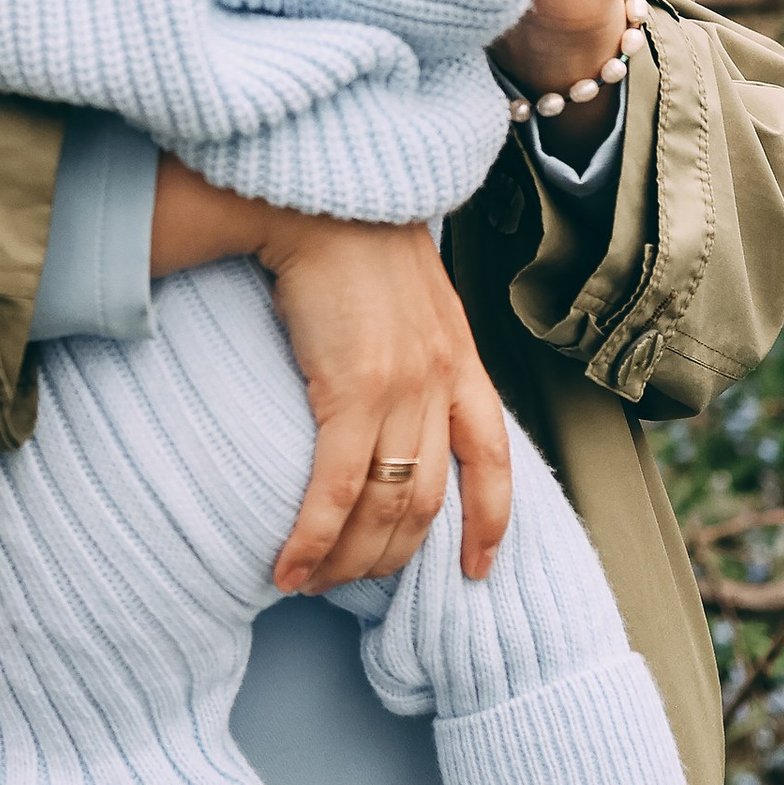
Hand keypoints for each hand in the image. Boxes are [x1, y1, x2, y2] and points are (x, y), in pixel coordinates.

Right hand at [144, 169, 513, 588]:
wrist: (325, 198)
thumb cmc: (355, 241)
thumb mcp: (411, 297)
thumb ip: (415, 347)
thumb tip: (393, 392)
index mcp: (461, 359)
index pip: (494, 457)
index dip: (491, 521)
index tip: (479, 569)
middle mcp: (442, 380)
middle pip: (429, 500)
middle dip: (393, 557)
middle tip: (353, 585)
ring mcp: (403, 387)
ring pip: (386, 505)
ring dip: (348, 560)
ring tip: (312, 583)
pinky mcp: (353, 388)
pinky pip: (336, 488)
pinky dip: (314, 537)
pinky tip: (289, 565)